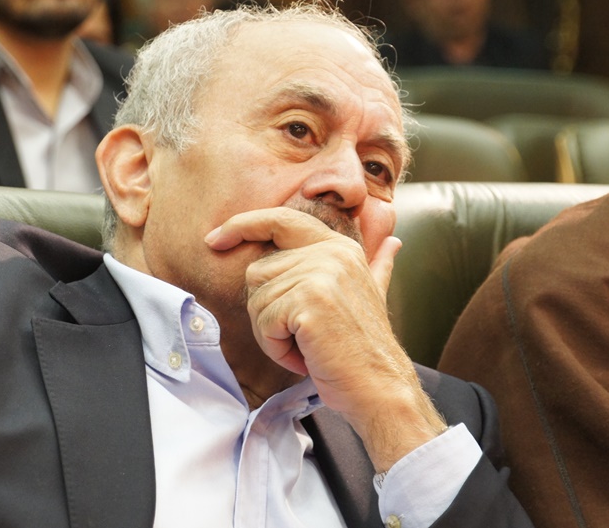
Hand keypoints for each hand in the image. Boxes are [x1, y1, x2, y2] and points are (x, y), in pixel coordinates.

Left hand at [205, 207, 445, 470]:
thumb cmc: (364, 349)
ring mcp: (321, 274)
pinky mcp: (310, 301)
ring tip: (306, 346)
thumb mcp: (373, 296)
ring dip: (271, 334)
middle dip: (265, 311)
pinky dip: (276, 348)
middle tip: (298, 336)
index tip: (214, 240)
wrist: (380, 388)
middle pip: (257, 272)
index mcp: (340, 247)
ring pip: (257, 300)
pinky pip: (264, 322)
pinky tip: (304, 356)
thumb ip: (378, 266)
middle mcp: (330, 253)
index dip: (242, 225)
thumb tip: (394, 243)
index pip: (279, 220)